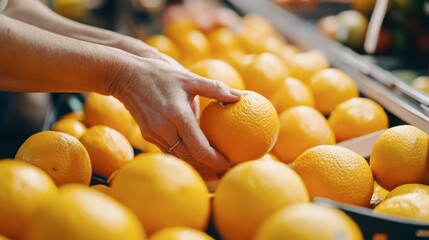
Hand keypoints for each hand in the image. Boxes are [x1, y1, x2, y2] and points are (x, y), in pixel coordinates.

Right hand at [109, 56, 241, 172]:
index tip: (230, 163)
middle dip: (210, 168)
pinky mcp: (148, 135)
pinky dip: (185, 156)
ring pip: (179, 158)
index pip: (199, 149)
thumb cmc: (160, 74)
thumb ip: (215, 88)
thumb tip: (239, 96)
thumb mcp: (189, 78)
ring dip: (197, 166)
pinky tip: (197, 157)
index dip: (216, 160)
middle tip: (228, 168)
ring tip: (216, 169)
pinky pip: (169, 151)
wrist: (125, 75)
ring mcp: (154, 134)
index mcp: (178, 115)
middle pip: (191, 159)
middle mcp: (164, 128)